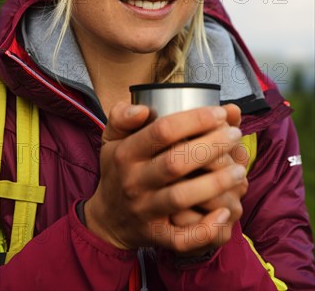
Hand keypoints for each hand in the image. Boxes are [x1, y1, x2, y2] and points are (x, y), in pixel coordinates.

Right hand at [84, 102, 246, 253]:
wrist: (107, 218)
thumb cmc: (118, 169)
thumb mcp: (112, 138)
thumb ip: (122, 116)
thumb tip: (143, 109)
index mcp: (125, 153)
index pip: (161, 131)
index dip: (194, 120)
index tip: (219, 113)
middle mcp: (133, 182)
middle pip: (176, 162)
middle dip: (211, 147)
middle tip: (235, 135)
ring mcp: (145, 211)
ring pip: (182, 197)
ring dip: (215, 183)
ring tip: (239, 169)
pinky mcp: (156, 236)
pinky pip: (183, 238)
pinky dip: (206, 228)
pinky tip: (226, 212)